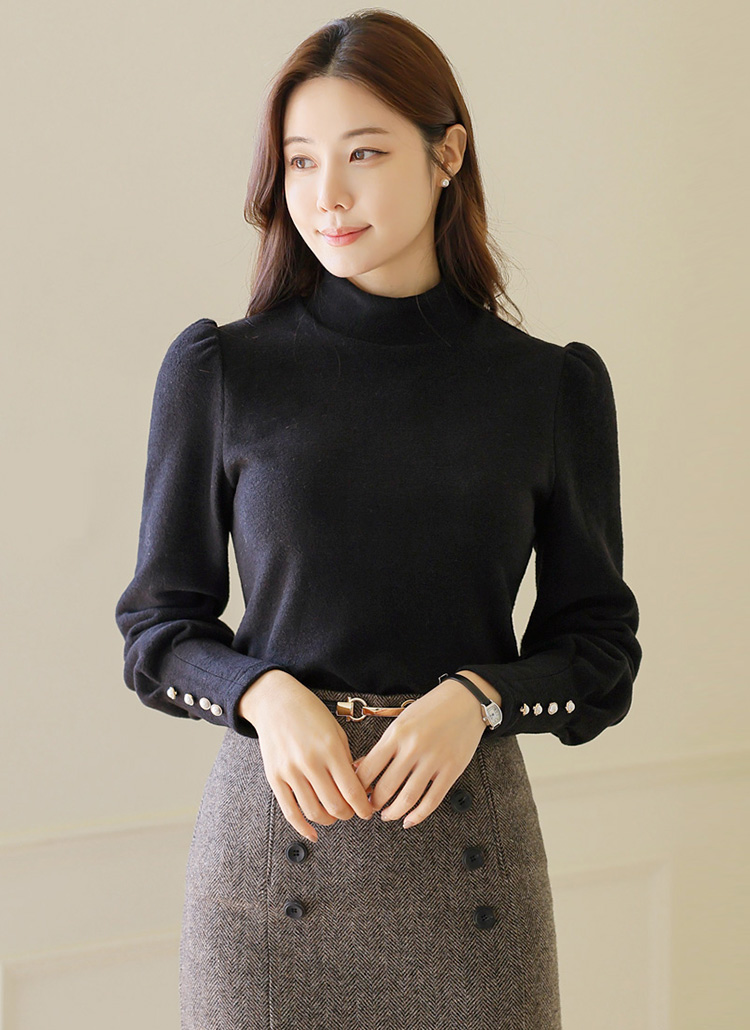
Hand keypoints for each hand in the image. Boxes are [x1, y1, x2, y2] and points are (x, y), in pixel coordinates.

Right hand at [238, 671, 374, 842]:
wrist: (275, 701)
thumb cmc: (310, 713)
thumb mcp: (336, 731)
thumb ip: (347, 760)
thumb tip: (358, 790)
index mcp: (330, 749)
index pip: (352, 791)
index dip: (364, 807)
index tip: (369, 811)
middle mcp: (309, 762)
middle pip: (334, 806)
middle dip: (348, 814)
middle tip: (353, 811)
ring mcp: (290, 771)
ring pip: (314, 812)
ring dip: (329, 820)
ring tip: (335, 814)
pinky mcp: (274, 777)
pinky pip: (290, 811)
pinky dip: (303, 828)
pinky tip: (313, 833)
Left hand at [352, 674, 500, 830]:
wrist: (466, 700)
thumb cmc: (430, 709)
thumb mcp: (401, 721)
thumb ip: (383, 746)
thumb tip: (361, 768)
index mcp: (397, 734)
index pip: (369, 769)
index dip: (358, 787)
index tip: (355, 794)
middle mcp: (413, 747)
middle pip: (385, 788)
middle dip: (373, 804)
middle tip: (370, 808)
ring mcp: (434, 760)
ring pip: (407, 799)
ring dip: (393, 813)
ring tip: (387, 815)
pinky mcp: (452, 770)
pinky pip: (432, 800)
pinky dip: (418, 816)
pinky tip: (409, 820)